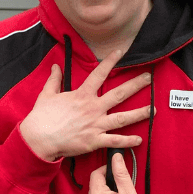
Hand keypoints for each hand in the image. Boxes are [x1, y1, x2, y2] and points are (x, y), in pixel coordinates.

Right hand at [19, 50, 153, 162]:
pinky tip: (140, 139)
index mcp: (82, 95)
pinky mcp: (94, 141)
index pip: (99, 74)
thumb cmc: (41, 117)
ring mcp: (96, 125)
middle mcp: (93, 108)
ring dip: (140, 113)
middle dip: (136, 85)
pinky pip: (115, 141)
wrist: (38, 138)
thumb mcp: (47, 94)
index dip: (110, 62)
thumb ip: (54, 80)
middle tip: (150, 78)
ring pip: (123, 118)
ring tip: (154, 109)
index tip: (121, 52)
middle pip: (119, 94)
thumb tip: (55, 66)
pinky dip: (128, 142)